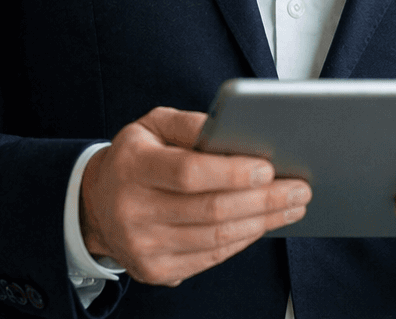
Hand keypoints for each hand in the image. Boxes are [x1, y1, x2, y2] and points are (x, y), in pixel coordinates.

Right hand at [80, 106, 310, 286]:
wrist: (97, 204)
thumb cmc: (137, 156)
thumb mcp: (153, 125)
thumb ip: (190, 123)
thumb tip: (232, 127)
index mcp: (133, 167)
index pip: (188, 173)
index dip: (231, 172)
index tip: (268, 167)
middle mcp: (133, 211)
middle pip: (209, 211)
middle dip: (261, 200)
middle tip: (298, 188)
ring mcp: (143, 247)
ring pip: (215, 239)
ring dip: (261, 223)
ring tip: (291, 206)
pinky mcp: (155, 271)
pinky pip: (209, 258)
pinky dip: (242, 240)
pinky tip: (263, 224)